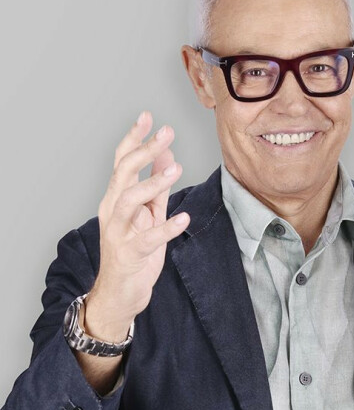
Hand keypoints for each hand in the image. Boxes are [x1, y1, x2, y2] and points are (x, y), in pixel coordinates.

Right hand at [87, 111, 189, 327]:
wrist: (120, 293)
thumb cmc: (134, 252)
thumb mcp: (148, 214)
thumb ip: (157, 187)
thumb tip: (166, 154)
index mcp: (116, 198)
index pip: (121, 161)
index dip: (134, 137)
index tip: (148, 115)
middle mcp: (112, 211)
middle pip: (123, 173)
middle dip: (145, 149)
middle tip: (168, 132)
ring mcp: (118, 232)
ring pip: (130, 200)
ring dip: (154, 183)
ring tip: (178, 169)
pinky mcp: (130, 254)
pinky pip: (148, 238)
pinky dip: (167, 227)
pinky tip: (184, 218)